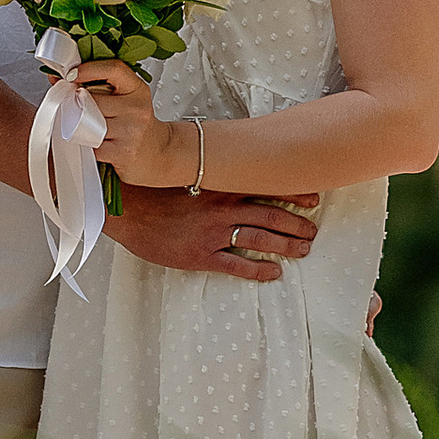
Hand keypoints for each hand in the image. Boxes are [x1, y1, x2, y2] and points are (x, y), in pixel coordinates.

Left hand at [72, 55, 180, 186]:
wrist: (160, 153)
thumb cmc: (137, 125)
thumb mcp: (127, 99)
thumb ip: (100, 86)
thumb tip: (59, 77)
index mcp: (137, 89)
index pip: (114, 70)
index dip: (89, 69)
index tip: (71, 74)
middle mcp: (137, 108)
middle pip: (93, 99)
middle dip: (77, 103)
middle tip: (74, 107)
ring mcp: (131, 131)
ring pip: (89, 122)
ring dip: (79, 126)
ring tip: (85, 127)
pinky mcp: (123, 152)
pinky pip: (91, 144)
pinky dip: (86, 144)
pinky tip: (94, 143)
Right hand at [107, 187, 319, 282]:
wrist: (125, 209)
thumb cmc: (153, 190)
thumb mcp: (185, 173)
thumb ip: (211, 173)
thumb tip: (232, 165)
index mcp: (220, 186)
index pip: (266, 186)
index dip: (293, 193)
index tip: (312, 198)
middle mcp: (222, 208)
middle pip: (271, 214)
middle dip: (296, 223)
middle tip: (313, 230)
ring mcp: (213, 233)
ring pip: (261, 238)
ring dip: (286, 245)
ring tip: (303, 249)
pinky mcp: (201, 255)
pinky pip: (237, 264)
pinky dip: (259, 270)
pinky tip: (274, 273)